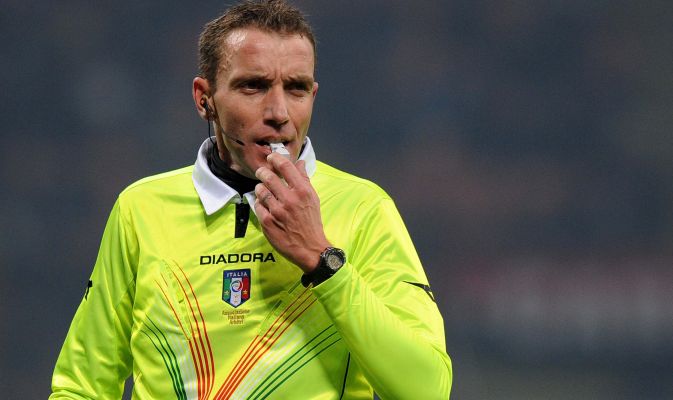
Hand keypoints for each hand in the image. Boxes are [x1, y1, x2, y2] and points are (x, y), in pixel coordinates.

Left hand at [254, 153, 330, 272]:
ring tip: (263, 191)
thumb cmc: (312, 222)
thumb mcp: (313, 199)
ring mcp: (277, 211)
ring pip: (260, 191)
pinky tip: (265, 206)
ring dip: (260, 188)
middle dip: (263, 172)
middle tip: (262, 172)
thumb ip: (304, 180)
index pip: (285, 167)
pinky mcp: (267, 222)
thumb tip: (300, 163)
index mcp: (302, 191)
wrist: (310, 248)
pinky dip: (259, 204)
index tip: (271, 158)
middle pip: (268, 177)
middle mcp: (289, 199)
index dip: (275, 159)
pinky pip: (257, 206)